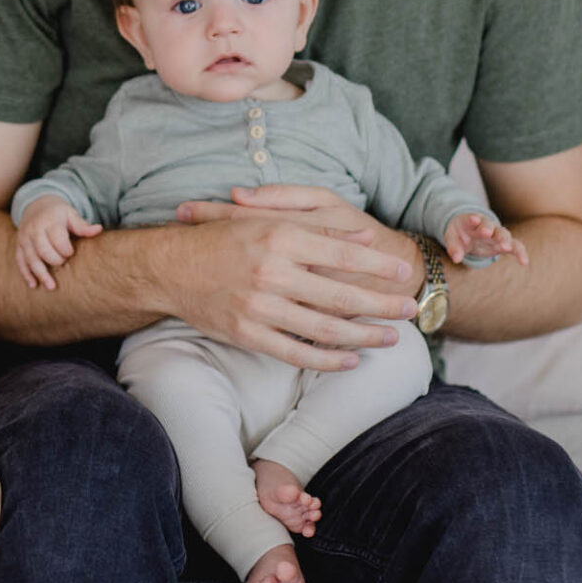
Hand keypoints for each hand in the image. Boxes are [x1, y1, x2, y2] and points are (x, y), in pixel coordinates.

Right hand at [14, 197, 102, 289]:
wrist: (36, 205)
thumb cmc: (58, 214)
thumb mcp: (70, 215)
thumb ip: (83, 226)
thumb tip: (99, 229)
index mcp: (49, 221)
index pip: (56, 238)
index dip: (65, 249)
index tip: (71, 253)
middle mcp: (34, 229)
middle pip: (43, 250)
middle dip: (55, 260)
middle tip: (63, 263)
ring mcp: (24, 238)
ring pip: (31, 259)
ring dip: (41, 274)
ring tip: (52, 287)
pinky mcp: (18, 246)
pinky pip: (20, 261)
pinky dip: (26, 274)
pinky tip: (34, 285)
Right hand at [169, 186, 417, 369]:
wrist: (171, 268)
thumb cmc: (222, 240)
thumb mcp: (267, 222)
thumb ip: (317, 229)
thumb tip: (364, 238)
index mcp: (279, 238)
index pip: (342, 255)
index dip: (377, 265)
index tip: (402, 271)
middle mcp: (272, 273)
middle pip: (340, 295)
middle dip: (381, 304)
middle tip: (410, 310)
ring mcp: (259, 307)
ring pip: (324, 328)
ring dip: (363, 336)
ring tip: (390, 337)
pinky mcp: (247, 334)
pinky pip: (295, 352)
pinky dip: (326, 360)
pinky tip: (350, 360)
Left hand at [442, 212, 528, 266]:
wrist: (471, 232)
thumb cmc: (460, 234)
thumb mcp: (452, 238)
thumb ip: (453, 247)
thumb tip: (456, 259)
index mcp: (471, 221)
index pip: (472, 218)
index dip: (473, 219)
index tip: (474, 220)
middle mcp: (486, 225)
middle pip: (488, 224)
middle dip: (488, 228)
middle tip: (486, 233)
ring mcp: (497, 233)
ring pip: (503, 233)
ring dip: (504, 239)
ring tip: (505, 247)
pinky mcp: (505, 243)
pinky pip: (515, 246)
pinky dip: (520, 253)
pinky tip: (524, 262)